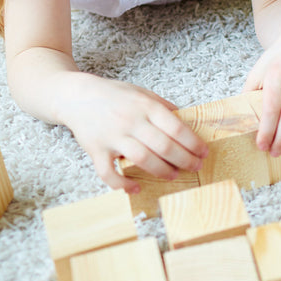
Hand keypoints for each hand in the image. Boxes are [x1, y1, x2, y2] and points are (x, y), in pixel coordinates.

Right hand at [57, 74, 207, 192]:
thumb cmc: (115, 95)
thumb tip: (187, 120)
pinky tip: (135, 188)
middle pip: (164, 146)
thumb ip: (164, 107)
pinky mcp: (96, 150)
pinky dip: (122, 184)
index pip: (176, 128)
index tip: (203, 152)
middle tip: (196, 167)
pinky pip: (109, 172)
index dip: (193, 143)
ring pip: (142, 159)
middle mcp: (131, 121)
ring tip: (174, 175)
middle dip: (184, 160)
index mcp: (146, 106)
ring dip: (162, 171)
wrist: (76, 96)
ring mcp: (113, 137)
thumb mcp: (143, 93)